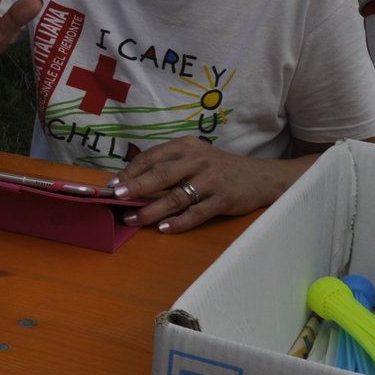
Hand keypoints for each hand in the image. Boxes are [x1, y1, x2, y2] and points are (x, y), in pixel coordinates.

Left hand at [107, 138, 310, 232]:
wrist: (262, 177)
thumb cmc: (220, 168)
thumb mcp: (196, 156)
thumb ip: (169, 165)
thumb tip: (131, 181)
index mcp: (187, 147)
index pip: (153, 157)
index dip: (131, 171)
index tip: (113, 184)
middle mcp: (198, 160)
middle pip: (161, 174)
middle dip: (136, 186)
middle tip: (117, 197)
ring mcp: (212, 181)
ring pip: (175, 197)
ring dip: (151, 210)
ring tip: (132, 219)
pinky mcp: (223, 200)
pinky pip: (196, 213)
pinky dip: (178, 222)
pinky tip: (163, 228)